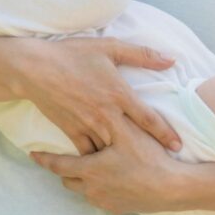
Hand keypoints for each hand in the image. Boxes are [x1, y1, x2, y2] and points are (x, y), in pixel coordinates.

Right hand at [16, 37, 180, 154]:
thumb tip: (171, 60)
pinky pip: (88, 152)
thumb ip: (142, 55)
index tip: (178, 146)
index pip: (149, 119)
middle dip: (149, 152)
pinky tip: (103, 164)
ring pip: (111, 150)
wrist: (35, 68)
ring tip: (136, 167)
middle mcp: (106, 114)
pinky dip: (97, 159)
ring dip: (122, 158)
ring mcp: (88, 126)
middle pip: (133, 140)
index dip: (166, 134)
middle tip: (164, 164)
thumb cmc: (73, 54)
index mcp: (119, 94)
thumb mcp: (110, 47)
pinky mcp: (71, 132)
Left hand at [30, 115, 184, 214]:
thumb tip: (93, 102)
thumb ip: (110, 118)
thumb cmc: (148, 158)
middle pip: (68, 179)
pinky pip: (100, 198)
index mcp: (90, 169)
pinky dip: (99, 188)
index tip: (32, 154)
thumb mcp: (128, 133)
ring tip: (91, 165)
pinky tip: (111, 178)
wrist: (171, 188)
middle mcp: (92, 189)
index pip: (58, 165)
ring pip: (83, 190)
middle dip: (65, 169)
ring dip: (83, 178)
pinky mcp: (117, 209)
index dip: (44, 159)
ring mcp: (104, 201)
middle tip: (67, 156)